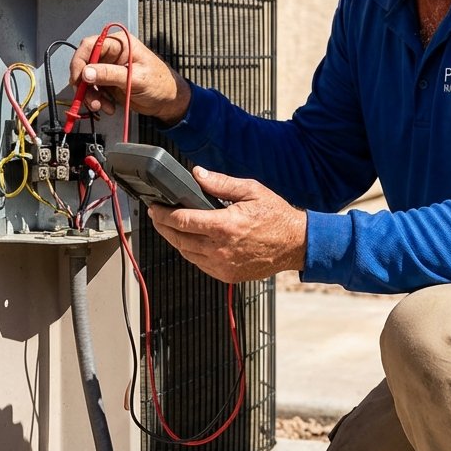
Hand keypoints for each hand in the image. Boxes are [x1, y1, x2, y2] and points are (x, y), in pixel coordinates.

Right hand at [69, 33, 190, 124]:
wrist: (168, 100)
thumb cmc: (160, 83)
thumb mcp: (135, 78)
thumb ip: (110, 74)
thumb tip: (87, 73)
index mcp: (119, 44)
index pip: (90, 45)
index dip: (80, 61)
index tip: (78, 78)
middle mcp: (111, 54)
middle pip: (84, 63)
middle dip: (84, 83)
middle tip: (88, 97)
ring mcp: (108, 68)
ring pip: (87, 80)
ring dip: (91, 95)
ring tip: (102, 106)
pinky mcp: (108, 82)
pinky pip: (93, 90)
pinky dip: (97, 100)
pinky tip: (108, 107)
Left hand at [147, 166, 306, 283]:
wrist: (295, 244)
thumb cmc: (277, 217)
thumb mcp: (251, 191)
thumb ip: (221, 184)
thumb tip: (198, 175)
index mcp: (225, 226)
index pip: (182, 221)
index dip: (163, 213)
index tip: (155, 207)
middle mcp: (221, 249)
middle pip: (178, 239)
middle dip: (163, 226)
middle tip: (156, 216)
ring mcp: (223, 265)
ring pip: (186, 253)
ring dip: (174, 240)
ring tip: (168, 227)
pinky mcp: (227, 275)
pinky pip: (199, 264)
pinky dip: (190, 252)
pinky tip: (189, 241)